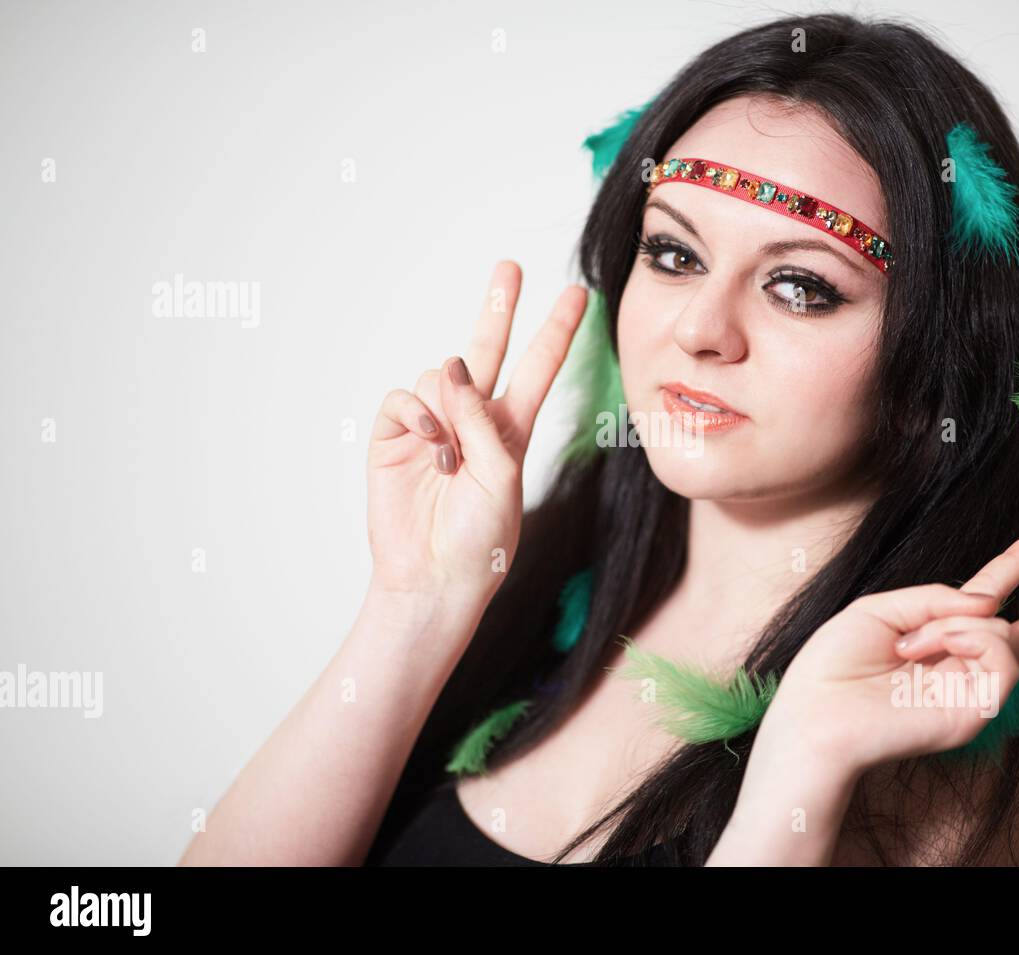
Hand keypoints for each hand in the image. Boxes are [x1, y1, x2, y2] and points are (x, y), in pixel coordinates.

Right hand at [365, 260, 587, 611]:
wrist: (433, 579)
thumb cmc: (481, 541)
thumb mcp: (502, 477)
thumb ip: (484, 420)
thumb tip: (452, 367)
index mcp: (512, 431)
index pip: (538, 369)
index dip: (556, 332)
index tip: (578, 295)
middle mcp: (473, 421)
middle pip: (488, 350)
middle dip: (498, 307)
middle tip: (511, 266)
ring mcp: (433, 426)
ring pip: (439, 377)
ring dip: (448, 408)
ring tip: (450, 458)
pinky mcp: (395, 437)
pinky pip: (403, 398)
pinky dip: (416, 413)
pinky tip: (428, 441)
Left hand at [760, 528, 1018, 775]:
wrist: (816, 716)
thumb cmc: (832, 668)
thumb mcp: (880, 609)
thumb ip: (938, 596)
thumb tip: (991, 603)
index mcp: (935, 634)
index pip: (987, 595)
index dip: (1016, 563)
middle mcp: (960, 663)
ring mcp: (973, 690)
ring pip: (1004, 633)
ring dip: (954, 625)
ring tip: (910, 645)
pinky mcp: (978, 711)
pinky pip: (999, 654)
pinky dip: (965, 640)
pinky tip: (930, 651)